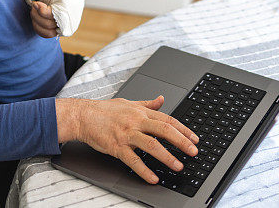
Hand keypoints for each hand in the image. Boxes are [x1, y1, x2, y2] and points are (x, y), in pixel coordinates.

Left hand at [30, 0, 67, 37]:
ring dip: (37, 23)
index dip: (42, 11)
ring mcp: (64, 25)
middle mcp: (70, 19)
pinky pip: (47, 34)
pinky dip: (39, 28)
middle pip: (50, 25)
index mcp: (72, 6)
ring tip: (33, 12)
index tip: (35, 3)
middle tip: (33, 5)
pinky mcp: (59, 28)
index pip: (56, 16)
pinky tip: (35, 18)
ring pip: (48, 32)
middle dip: (37, 15)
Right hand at [56, 96, 199, 183]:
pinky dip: (144, 170)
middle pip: (164, 130)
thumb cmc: (105, 111)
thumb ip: (147, 103)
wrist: (83, 116)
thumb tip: (162, 99)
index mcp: (141, 112)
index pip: (168, 120)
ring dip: (167, 157)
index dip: (183, 129)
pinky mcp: (116, 147)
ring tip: (178, 166)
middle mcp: (136, 122)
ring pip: (152, 145)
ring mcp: (127, 134)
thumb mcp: (129, 103)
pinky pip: (133, 160)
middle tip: (193, 152)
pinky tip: (153, 178)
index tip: (194, 139)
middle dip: (181, 142)